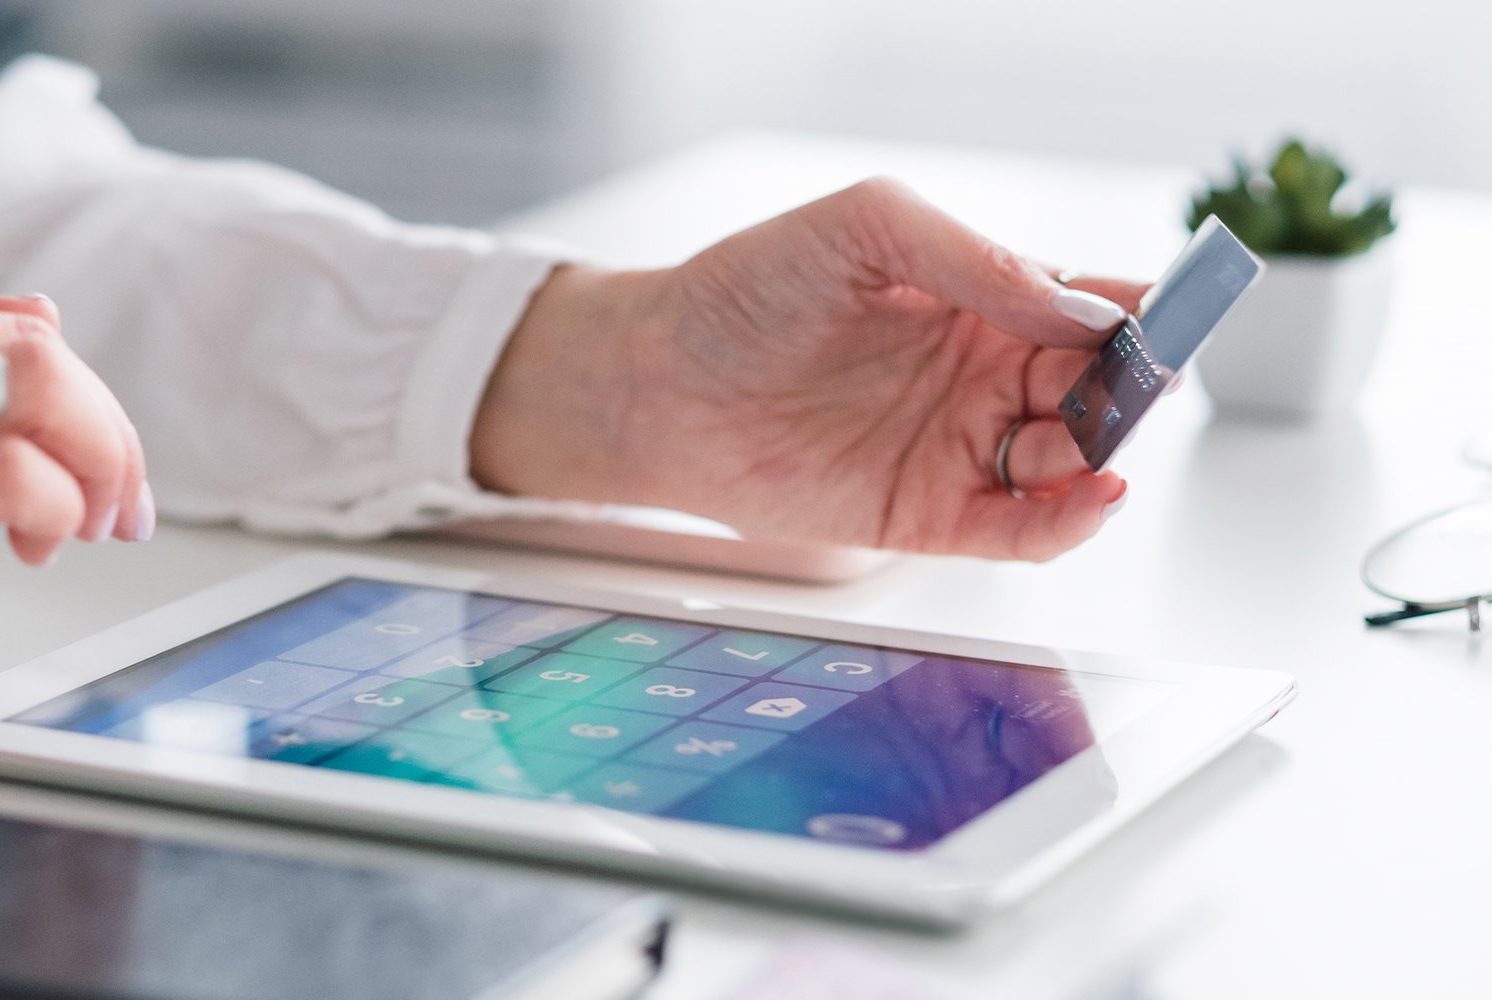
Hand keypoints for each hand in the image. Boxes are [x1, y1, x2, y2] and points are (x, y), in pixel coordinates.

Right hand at [0, 257, 151, 776]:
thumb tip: (43, 315)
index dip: (70, 403)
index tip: (89, 473)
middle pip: (37, 346)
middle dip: (107, 431)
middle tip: (119, 506)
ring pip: (40, 385)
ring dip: (98, 460)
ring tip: (86, 525)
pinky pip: (7, 473)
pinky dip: (54, 507)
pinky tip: (32, 546)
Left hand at [474, 178, 1141, 559]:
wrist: (656, 380)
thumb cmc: (746, 291)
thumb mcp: (867, 229)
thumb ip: (976, 258)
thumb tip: (1081, 307)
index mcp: (979, 299)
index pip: (1090, 304)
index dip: (1140, 312)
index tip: (1176, 315)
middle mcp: (980, 376)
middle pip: (1096, 388)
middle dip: (1131, 389)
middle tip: (1147, 385)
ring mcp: (957, 448)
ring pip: (1070, 461)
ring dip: (1105, 453)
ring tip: (1104, 440)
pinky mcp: (924, 515)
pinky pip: (1017, 528)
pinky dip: (1066, 521)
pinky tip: (1091, 497)